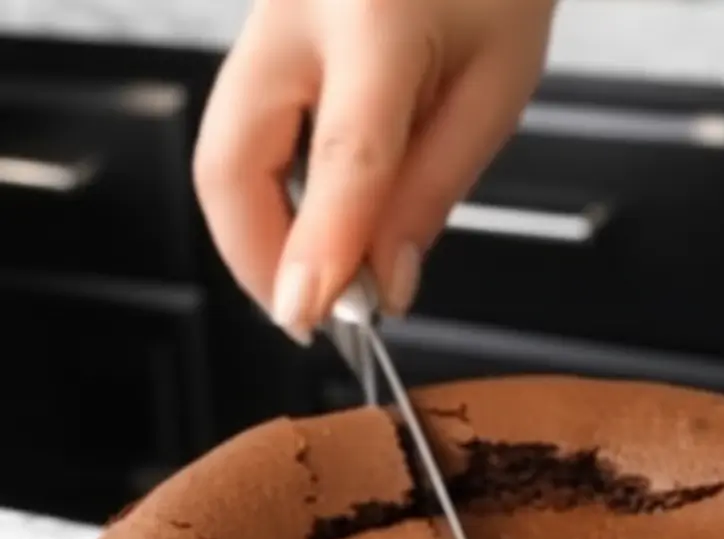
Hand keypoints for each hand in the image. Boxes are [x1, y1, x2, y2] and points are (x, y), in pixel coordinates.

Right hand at [194, 0, 555, 341]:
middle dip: (257, 258)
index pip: (343, 158)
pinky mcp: (260, 29)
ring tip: (324, 274)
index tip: (318, 317)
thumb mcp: (497, 85)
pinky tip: (320, 219)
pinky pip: (244, 129)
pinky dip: (272, 192)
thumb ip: (435, 190)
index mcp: (378, 15)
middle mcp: (297, 8)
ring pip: (222, 149)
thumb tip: (387, 280)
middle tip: (309, 312)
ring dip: (260, 231)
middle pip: (229, 161)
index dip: (323, 251)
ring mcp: (265, 14)